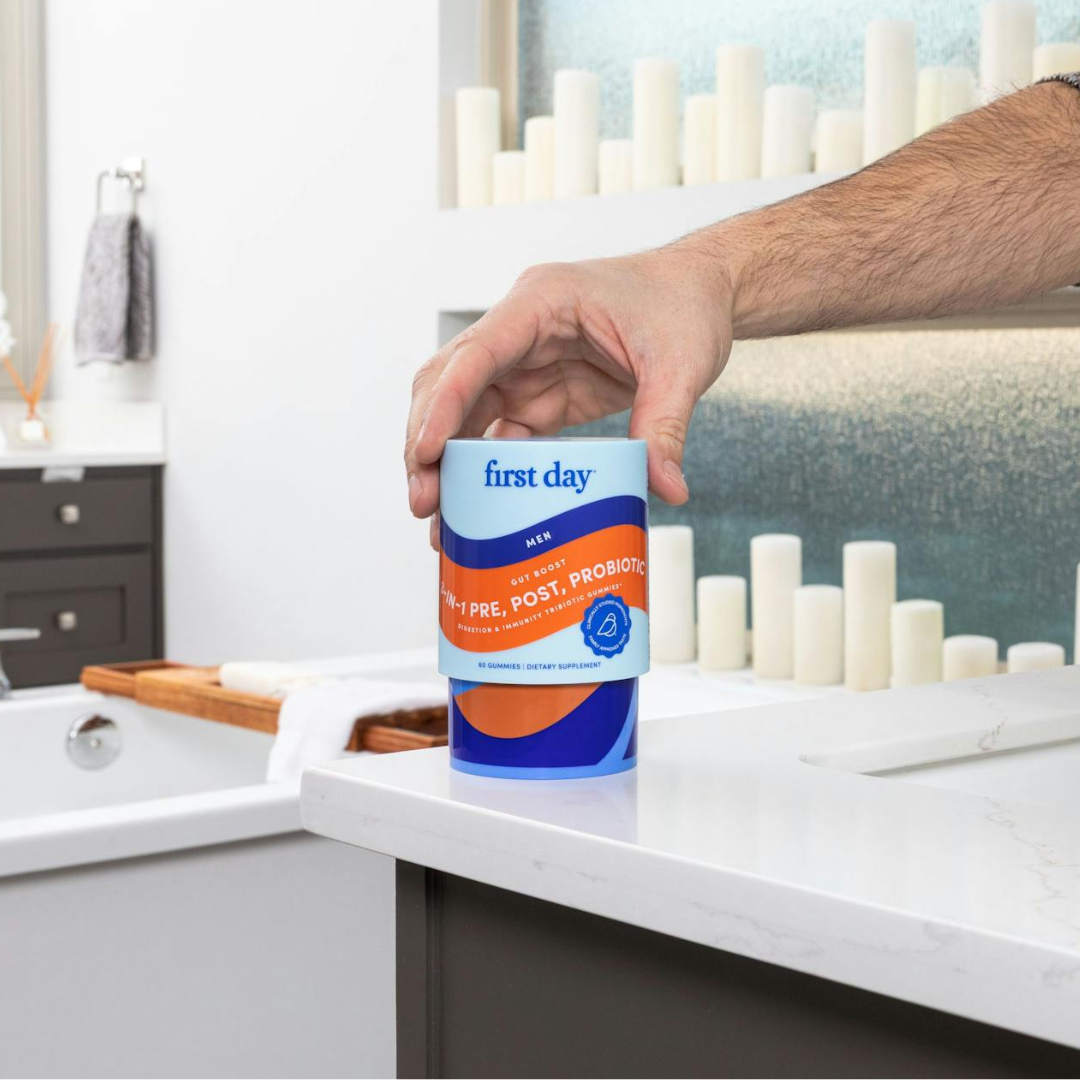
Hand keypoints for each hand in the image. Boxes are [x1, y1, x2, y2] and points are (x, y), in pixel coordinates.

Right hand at [404, 244, 733, 520]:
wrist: (701, 292)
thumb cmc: (684, 304)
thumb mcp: (681, 364)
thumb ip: (665, 425)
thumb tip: (666, 490)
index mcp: (541, 303)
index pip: (475, 355)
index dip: (443, 405)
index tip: (426, 455)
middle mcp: (519, 333)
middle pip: (449, 386)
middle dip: (428, 444)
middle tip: (424, 503)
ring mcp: (525, 366)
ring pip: (464, 415)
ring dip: (448, 466)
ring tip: (440, 522)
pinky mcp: (540, 396)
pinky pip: (499, 435)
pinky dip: (484, 473)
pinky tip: (477, 512)